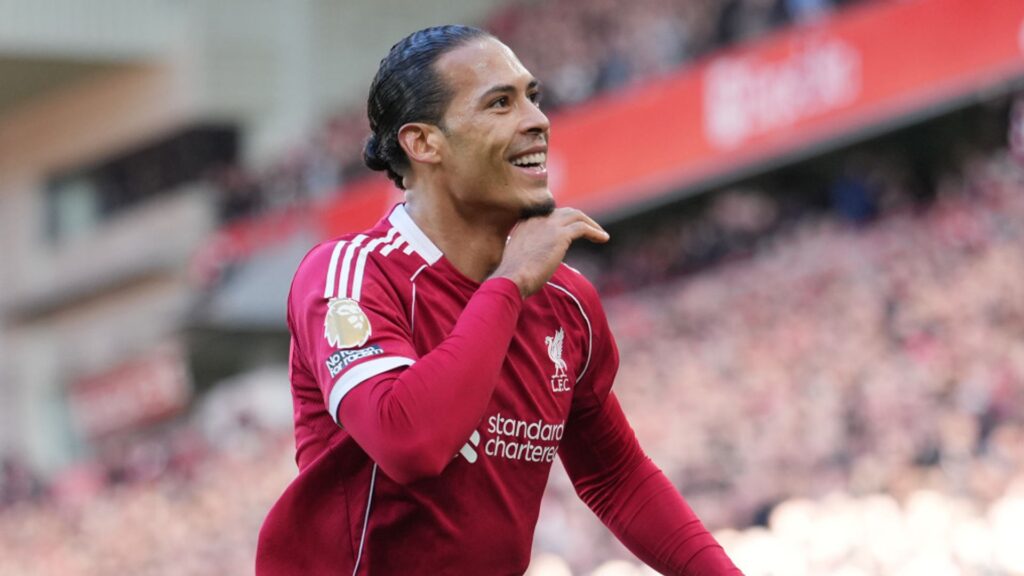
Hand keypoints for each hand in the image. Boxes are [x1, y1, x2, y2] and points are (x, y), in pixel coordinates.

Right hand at [491, 207, 608, 297]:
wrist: (512, 278)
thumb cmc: (512, 277)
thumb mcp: (518, 258)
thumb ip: (529, 252)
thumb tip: (540, 260)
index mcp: (525, 223)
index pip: (549, 215)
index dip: (563, 221)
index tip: (572, 231)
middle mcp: (537, 219)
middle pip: (564, 212)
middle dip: (579, 219)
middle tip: (590, 231)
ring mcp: (549, 225)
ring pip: (576, 216)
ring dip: (591, 224)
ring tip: (601, 235)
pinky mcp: (560, 235)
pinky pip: (583, 228)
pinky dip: (595, 232)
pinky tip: (603, 239)